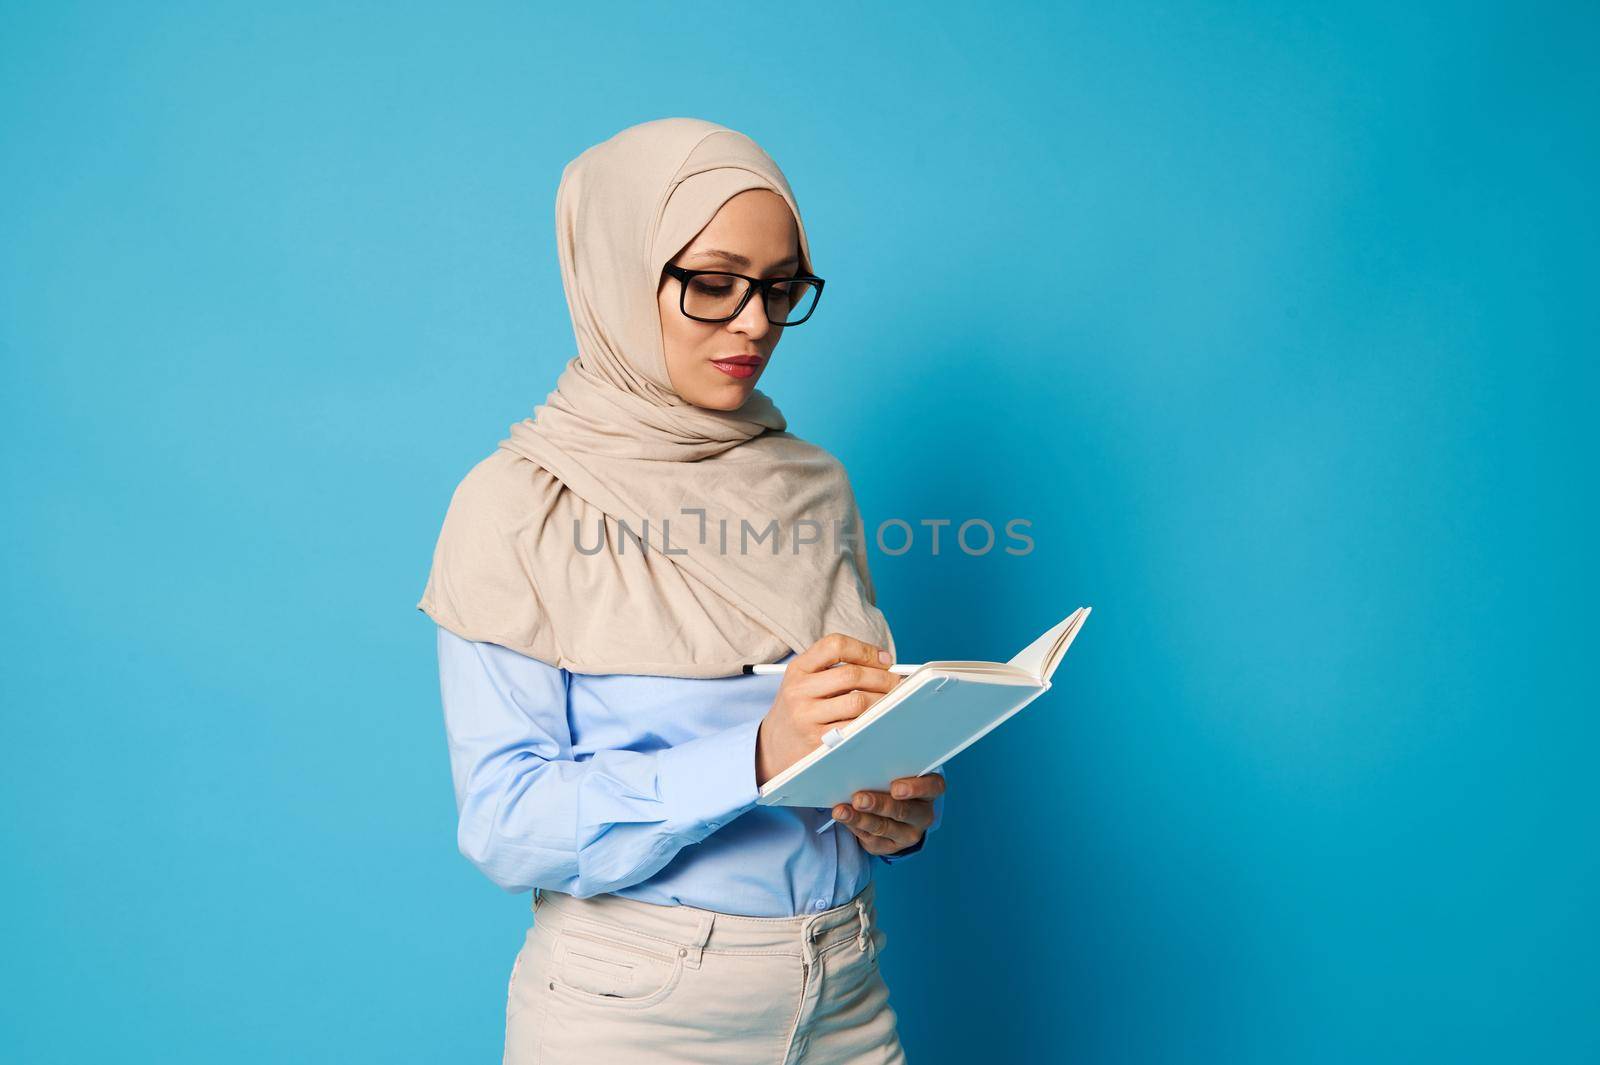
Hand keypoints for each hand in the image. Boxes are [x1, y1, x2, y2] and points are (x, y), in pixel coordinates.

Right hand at [756, 633, 903, 786]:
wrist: (774, 745)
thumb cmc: (801, 708)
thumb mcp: (806, 680)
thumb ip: (837, 667)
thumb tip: (885, 663)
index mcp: (798, 669)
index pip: (835, 645)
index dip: (865, 650)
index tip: (885, 659)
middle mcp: (799, 690)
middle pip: (851, 674)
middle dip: (882, 677)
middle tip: (896, 682)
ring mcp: (806, 717)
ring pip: (858, 701)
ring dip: (883, 700)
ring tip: (890, 701)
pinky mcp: (817, 741)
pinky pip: (855, 727)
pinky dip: (873, 720)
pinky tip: (878, 719)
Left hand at [832, 772, 944, 855]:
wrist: (893, 812)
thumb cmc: (892, 782)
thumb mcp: (896, 771)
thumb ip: (886, 764)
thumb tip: (854, 754)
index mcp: (930, 790)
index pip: (932, 787)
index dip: (916, 788)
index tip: (895, 788)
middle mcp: (923, 814)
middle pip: (903, 810)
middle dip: (878, 804)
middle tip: (859, 799)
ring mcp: (908, 833)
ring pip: (884, 827)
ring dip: (860, 819)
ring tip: (841, 811)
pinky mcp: (891, 846)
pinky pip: (872, 839)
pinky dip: (855, 827)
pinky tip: (844, 819)